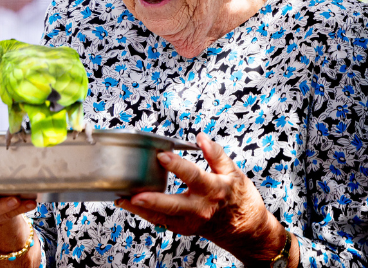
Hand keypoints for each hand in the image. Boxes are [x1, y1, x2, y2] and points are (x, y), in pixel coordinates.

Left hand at [115, 133, 291, 264]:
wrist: (246, 229)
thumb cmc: (240, 199)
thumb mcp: (234, 172)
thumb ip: (216, 154)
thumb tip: (201, 137)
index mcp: (214, 190)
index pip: (193, 176)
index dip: (177, 165)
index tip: (161, 154)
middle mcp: (201, 208)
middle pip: (173, 205)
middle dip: (152, 200)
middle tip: (134, 194)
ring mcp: (191, 221)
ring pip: (162, 217)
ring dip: (140, 209)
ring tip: (121, 198)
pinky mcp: (183, 228)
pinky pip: (160, 221)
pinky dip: (144, 213)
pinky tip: (129, 203)